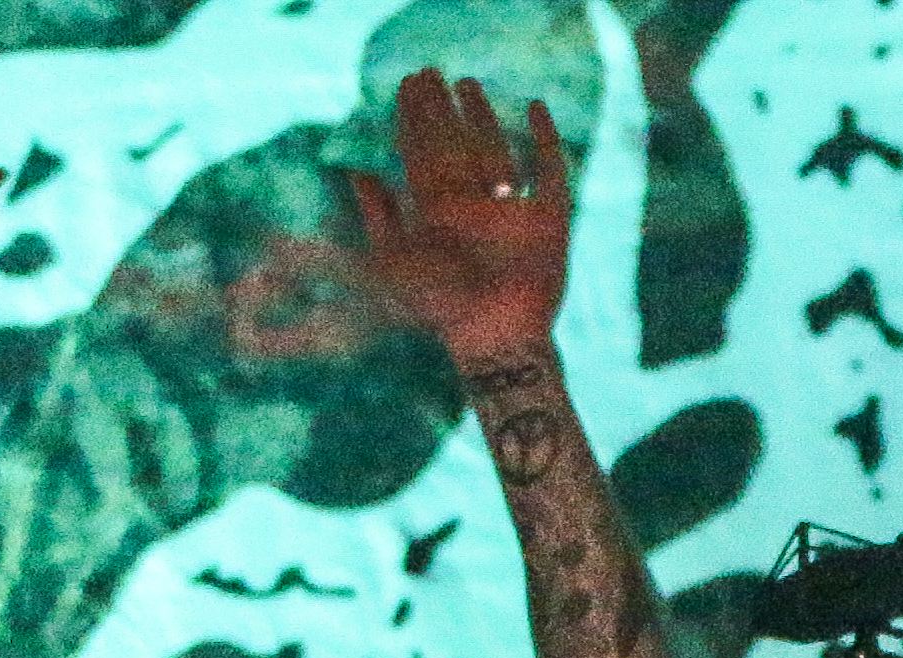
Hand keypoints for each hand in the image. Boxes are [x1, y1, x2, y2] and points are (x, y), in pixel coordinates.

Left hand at [339, 67, 567, 376]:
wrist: (494, 341)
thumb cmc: (439, 309)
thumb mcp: (394, 260)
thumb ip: (375, 214)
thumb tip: (351, 168)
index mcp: (438, 215)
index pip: (421, 157)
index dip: (411, 120)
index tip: (406, 84)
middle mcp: (472, 209)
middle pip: (454, 148)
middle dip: (440, 111)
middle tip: (429, 72)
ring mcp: (510, 213)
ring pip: (495, 152)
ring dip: (483, 118)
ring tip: (469, 84)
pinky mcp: (548, 221)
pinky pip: (551, 174)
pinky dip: (546, 143)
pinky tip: (536, 110)